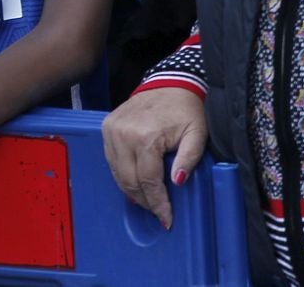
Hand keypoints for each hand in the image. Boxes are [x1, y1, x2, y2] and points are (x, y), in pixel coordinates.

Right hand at [101, 86, 208, 229]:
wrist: (168, 83)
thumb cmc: (185, 110)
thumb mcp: (196, 135)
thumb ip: (189, 159)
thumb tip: (177, 182)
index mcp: (145, 137)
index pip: (148, 181)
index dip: (158, 203)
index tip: (166, 219)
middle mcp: (123, 135)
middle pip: (129, 180)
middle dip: (145, 201)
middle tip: (159, 213)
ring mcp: (111, 131)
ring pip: (117, 173)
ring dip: (132, 191)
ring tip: (148, 201)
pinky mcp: (106, 128)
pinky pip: (111, 160)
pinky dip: (122, 175)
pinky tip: (135, 183)